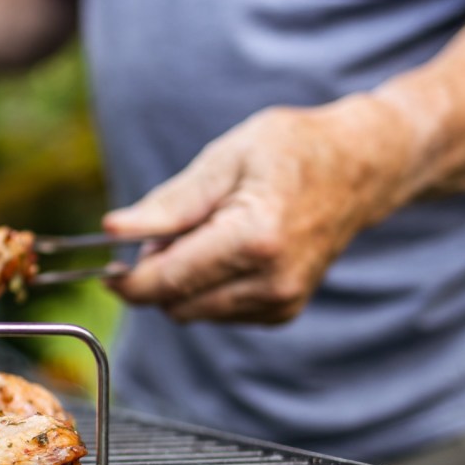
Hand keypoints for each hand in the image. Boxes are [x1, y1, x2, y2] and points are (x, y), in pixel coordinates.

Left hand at [102, 95, 418, 323]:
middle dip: (156, 274)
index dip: (126, 279)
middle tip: (168, 230)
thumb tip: (111, 230)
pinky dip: (206, 288)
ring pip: (192, 313)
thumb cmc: (289, 151)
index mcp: (254, 240)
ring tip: (206, 232)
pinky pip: (217, 312)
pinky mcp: (282, 312)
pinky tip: (227, 250)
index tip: (106, 266)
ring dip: (181, 282)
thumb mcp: (223, 159)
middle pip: (175, 304)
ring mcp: (280, 302)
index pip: (166, 282)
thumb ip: (168, 204)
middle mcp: (271, 281)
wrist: (359, 167)